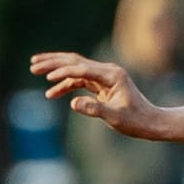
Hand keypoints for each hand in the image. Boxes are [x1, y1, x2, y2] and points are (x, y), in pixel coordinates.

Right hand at [29, 52, 161, 135]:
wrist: (150, 122)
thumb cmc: (136, 121)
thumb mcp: (115, 118)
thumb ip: (94, 109)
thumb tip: (73, 103)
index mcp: (111, 75)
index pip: (82, 69)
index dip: (63, 72)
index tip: (47, 78)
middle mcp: (107, 71)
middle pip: (75, 61)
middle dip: (53, 62)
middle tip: (33, 64)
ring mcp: (104, 76)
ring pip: (75, 68)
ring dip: (55, 69)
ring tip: (35, 69)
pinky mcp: (101, 84)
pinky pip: (79, 80)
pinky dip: (65, 84)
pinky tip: (51, 92)